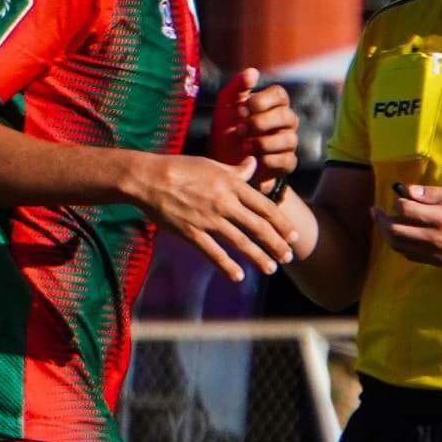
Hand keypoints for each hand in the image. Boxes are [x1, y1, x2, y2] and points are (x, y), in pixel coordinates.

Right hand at [127, 150, 304, 281]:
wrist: (148, 178)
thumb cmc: (179, 167)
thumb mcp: (212, 164)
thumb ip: (236, 170)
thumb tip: (253, 164)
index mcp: (233, 185)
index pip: (266, 208)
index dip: (283, 224)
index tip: (293, 235)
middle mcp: (225, 204)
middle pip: (259, 227)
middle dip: (277, 244)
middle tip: (289, 256)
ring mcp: (208, 219)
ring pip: (241, 242)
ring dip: (259, 257)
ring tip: (271, 268)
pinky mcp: (191, 232)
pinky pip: (213, 252)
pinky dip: (227, 266)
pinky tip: (239, 276)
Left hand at [215, 68, 299, 183]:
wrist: (221, 164)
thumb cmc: (226, 131)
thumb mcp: (225, 106)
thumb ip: (237, 86)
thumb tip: (253, 72)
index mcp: (273, 105)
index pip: (279, 95)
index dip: (261, 101)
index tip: (241, 109)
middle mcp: (285, 122)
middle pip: (286, 116)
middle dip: (260, 122)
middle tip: (240, 129)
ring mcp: (288, 143)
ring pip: (288, 139)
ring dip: (263, 142)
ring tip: (243, 146)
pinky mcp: (286, 164)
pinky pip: (286, 160)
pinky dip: (267, 160)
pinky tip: (252, 160)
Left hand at [381, 180, 441, 266]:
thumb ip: (434, 194)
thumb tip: (409, 191)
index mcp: (440, 218)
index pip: (405, 210)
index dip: (397, 202)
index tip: (398, 198)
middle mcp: (432, 237)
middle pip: (394, 230)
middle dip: (380, 219)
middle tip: (375, 211)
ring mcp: (432, 252)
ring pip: (398, 245)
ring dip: (385, 234)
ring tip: (381, 223)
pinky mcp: (434, 261)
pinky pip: (408, 255)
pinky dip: (399, 245)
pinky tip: (398, 236)